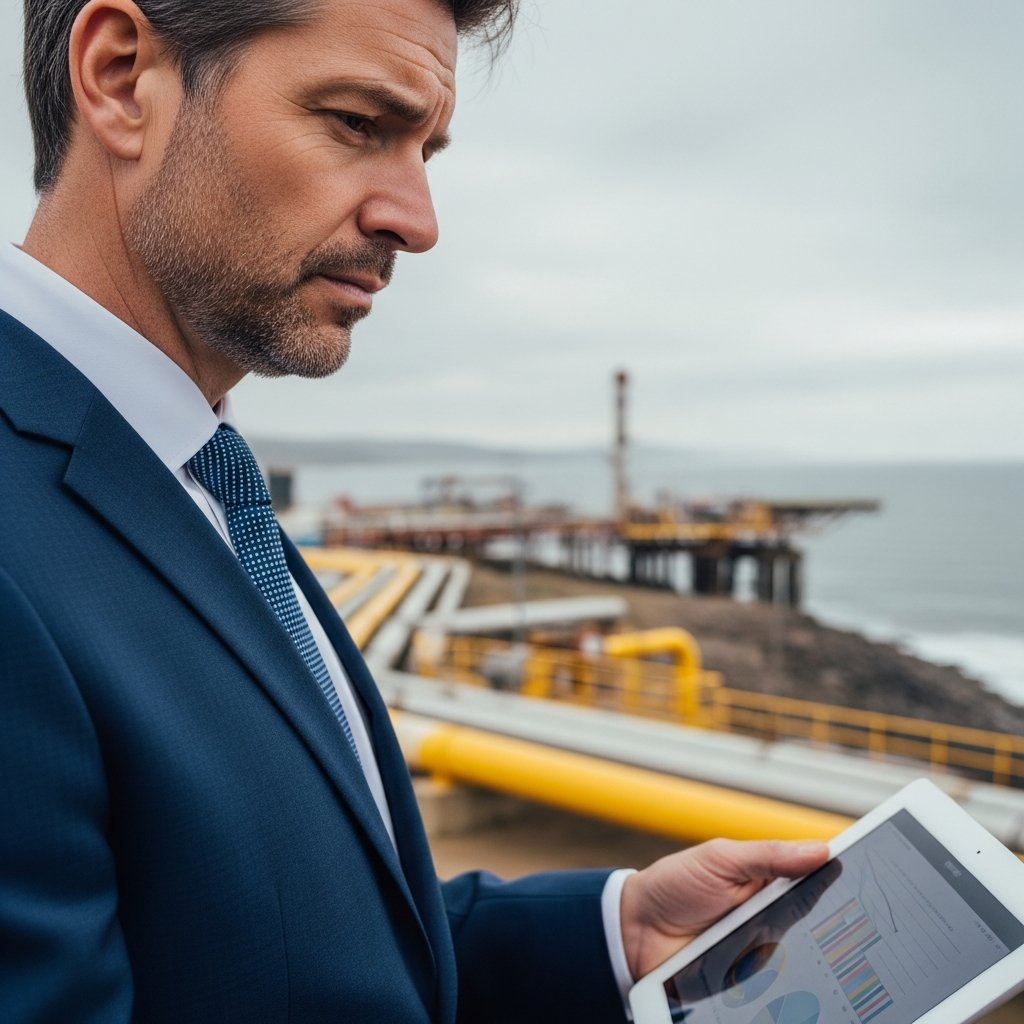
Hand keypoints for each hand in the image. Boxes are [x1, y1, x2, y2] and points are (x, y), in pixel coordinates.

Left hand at [620, 838, 829, 979]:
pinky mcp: (754, 982)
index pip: (816, 881)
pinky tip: (784, 980)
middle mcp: (774, 917)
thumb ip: (767, 855)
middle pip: (820, 924)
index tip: (867, 875)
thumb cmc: (673, 885)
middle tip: (834, 922)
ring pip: (807, 959)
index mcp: (770, 881)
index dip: (841, 881)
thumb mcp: (719, 859)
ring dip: (809, 956)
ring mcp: (765, 950)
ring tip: (792, 947)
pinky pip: (782, 986)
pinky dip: (786, 984)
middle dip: (833, 925)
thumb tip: (821, 848)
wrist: (634, 932)